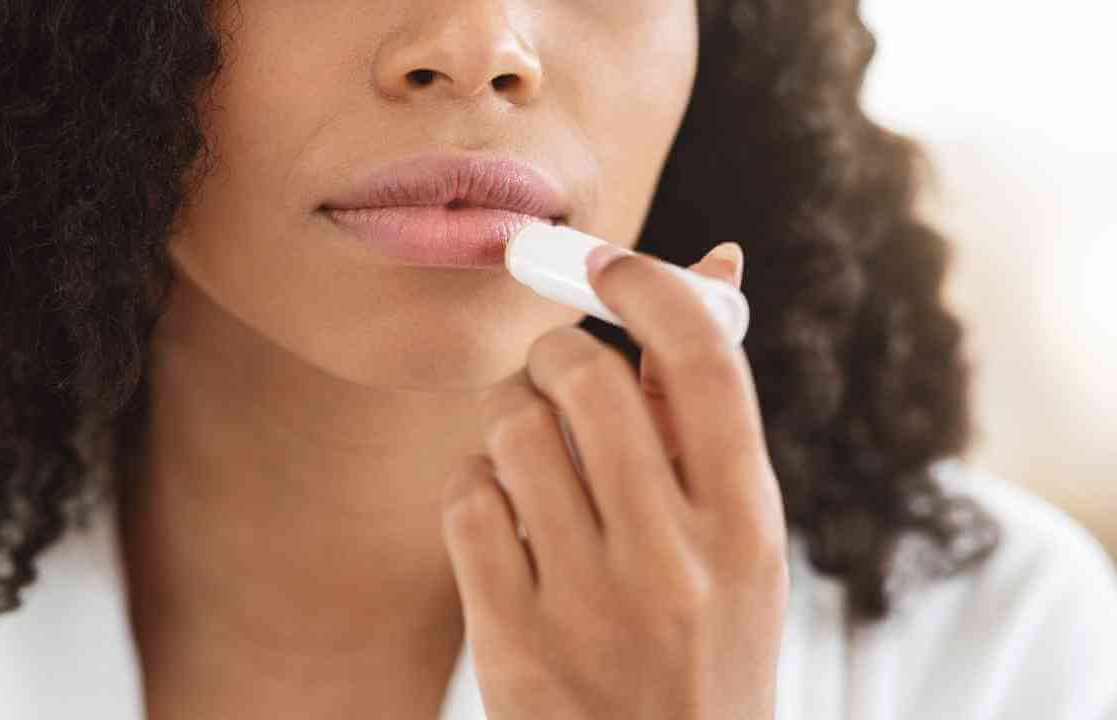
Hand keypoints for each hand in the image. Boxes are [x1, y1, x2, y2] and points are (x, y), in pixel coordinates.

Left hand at [441, 242, 787, 719]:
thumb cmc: (700, 645)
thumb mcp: (737, 543)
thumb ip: (709, 412)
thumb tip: (713, 263)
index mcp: (747, 524)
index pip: (704, 360)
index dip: (648, 284)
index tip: (606, 263)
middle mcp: (676, 561)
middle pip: (587, 378)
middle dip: (553, 354)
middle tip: (553, 374)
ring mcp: (590, 605)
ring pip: (513, 430)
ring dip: (509, 420)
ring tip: (529, 457)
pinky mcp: (514, 639)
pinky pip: (466, 499)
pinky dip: (475, 489)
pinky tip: (502, 520)